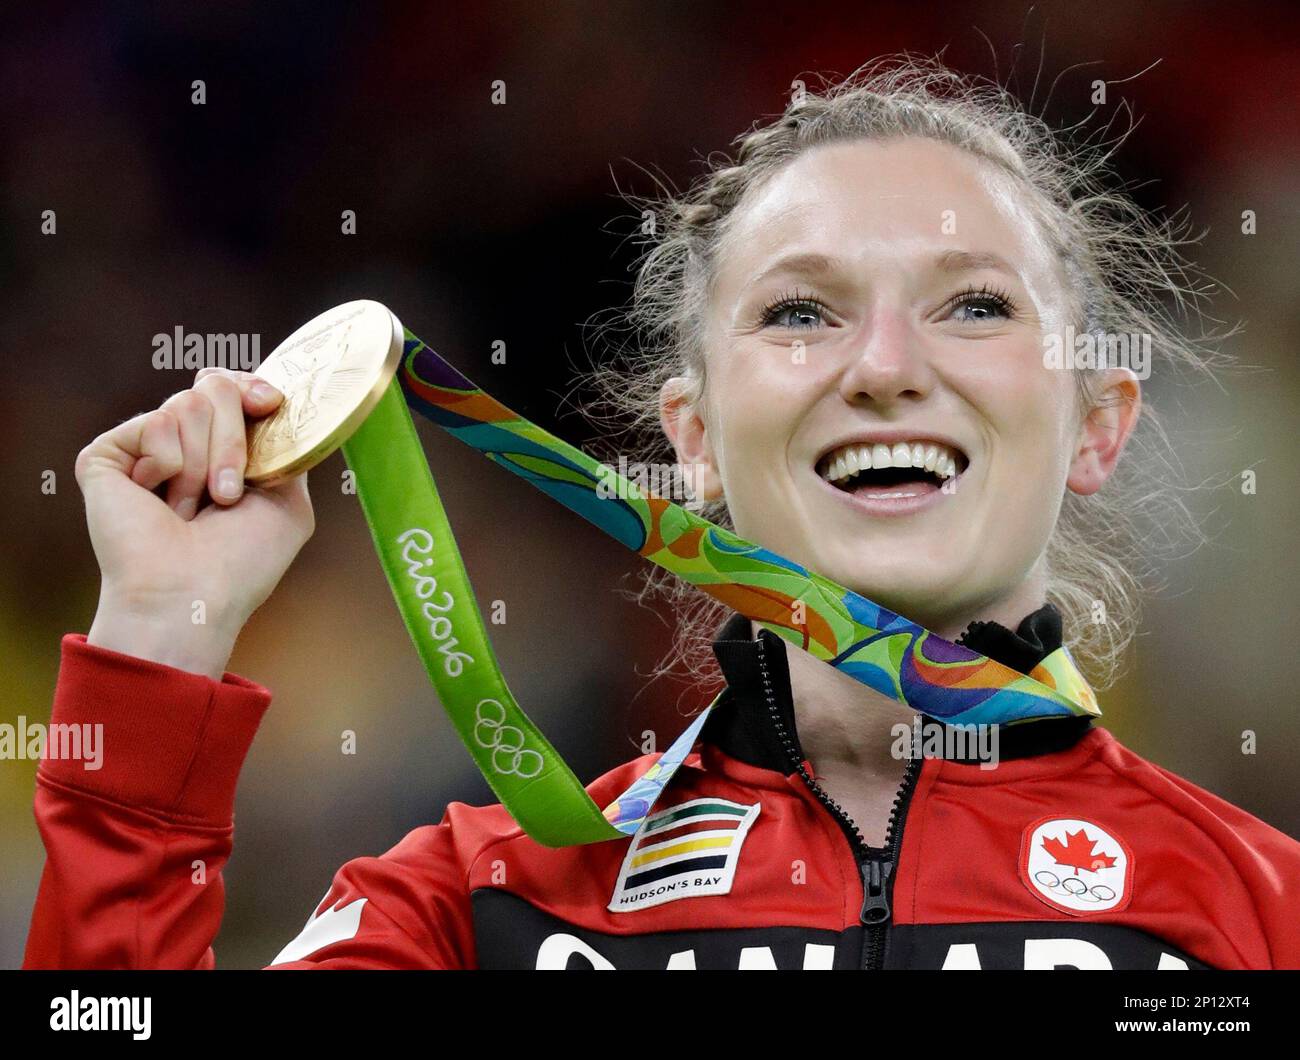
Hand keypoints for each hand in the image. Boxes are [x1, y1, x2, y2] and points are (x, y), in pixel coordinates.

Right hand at [77, 368, 314, 677]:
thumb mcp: (289, 501)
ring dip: (204, 464)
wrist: (192, 593)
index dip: (252, 387)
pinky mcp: (107, 455)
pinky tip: (158, 501)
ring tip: (189, 510)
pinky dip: (169, 464)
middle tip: (226, 496)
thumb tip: (279, 403)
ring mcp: (144, 449)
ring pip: (189, 403)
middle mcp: (182, 446)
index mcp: (222, 453)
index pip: (232, 387)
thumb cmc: (243, 560)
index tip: (268, 404)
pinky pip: (156, 422)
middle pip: (214, 386)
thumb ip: (286, 448)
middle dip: (234, 441)